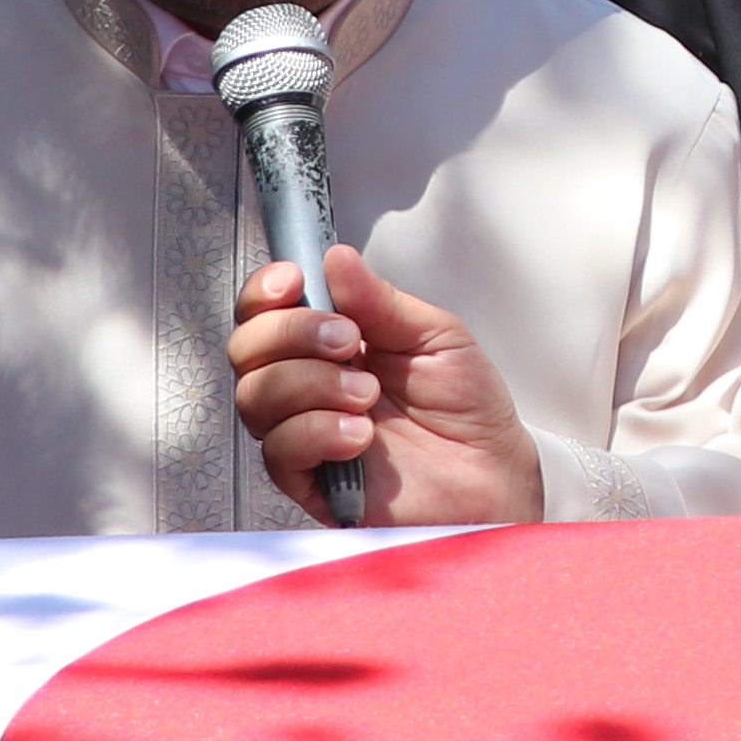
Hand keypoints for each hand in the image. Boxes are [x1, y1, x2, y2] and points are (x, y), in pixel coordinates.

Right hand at [230, 241, 544, 527]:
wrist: (494, 473)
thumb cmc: (467, 406)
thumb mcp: (434, 335)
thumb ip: (380, 301)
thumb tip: (336, 257)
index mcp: (327, 344)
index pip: (263, 312)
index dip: (264, 293)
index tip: (295, 280)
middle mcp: (305, 386)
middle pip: (247, 350)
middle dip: (292, 334)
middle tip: (348, 341)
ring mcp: (304, 433)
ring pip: (256, 396)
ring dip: (312, 384)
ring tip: (368, 394)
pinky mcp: (310, 482)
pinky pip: (279, 450)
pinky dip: (317, 432)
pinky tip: (360, 435)